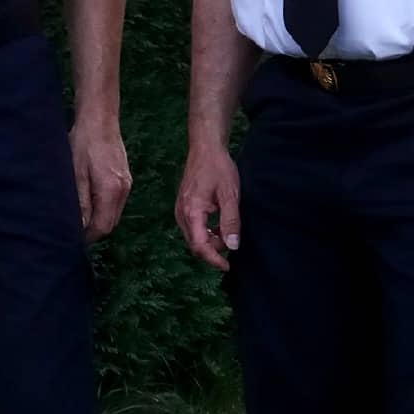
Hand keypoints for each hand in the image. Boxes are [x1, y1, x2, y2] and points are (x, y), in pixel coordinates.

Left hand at [70, 115, 131, 243]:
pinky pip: (115, 201)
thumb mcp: (75, 174)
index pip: (103, 227)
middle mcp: (123, 190)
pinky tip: (88, 198)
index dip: (87, 236)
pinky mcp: (125, 177)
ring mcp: (127, 183)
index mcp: (111, 191)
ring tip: (78, 212)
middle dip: (93, 229)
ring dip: (98, 217)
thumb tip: (79, 227)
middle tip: (72, 226)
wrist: (99, 119)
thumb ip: (80, 203)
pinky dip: (103, 206)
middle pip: (111, 222)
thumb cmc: (83, 144)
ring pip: (113, 213)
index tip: (71, 236)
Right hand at [175, 142, 240, 270]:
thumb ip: (231, 221)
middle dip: (213, 250)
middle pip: (194, 244)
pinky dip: (206, 233)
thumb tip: (232, 246)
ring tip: (228, 231)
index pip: (199, 245)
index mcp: (191, 211)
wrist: (205, 148)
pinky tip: (219, 225)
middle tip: (232, 241)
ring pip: (193, 237)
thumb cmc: (218, 168)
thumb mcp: (230, 194)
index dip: (213, 259)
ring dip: (210, 241)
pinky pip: (192, 228)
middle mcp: (181, 213)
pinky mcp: (183, 207)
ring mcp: (180, 210)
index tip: (228, 266)